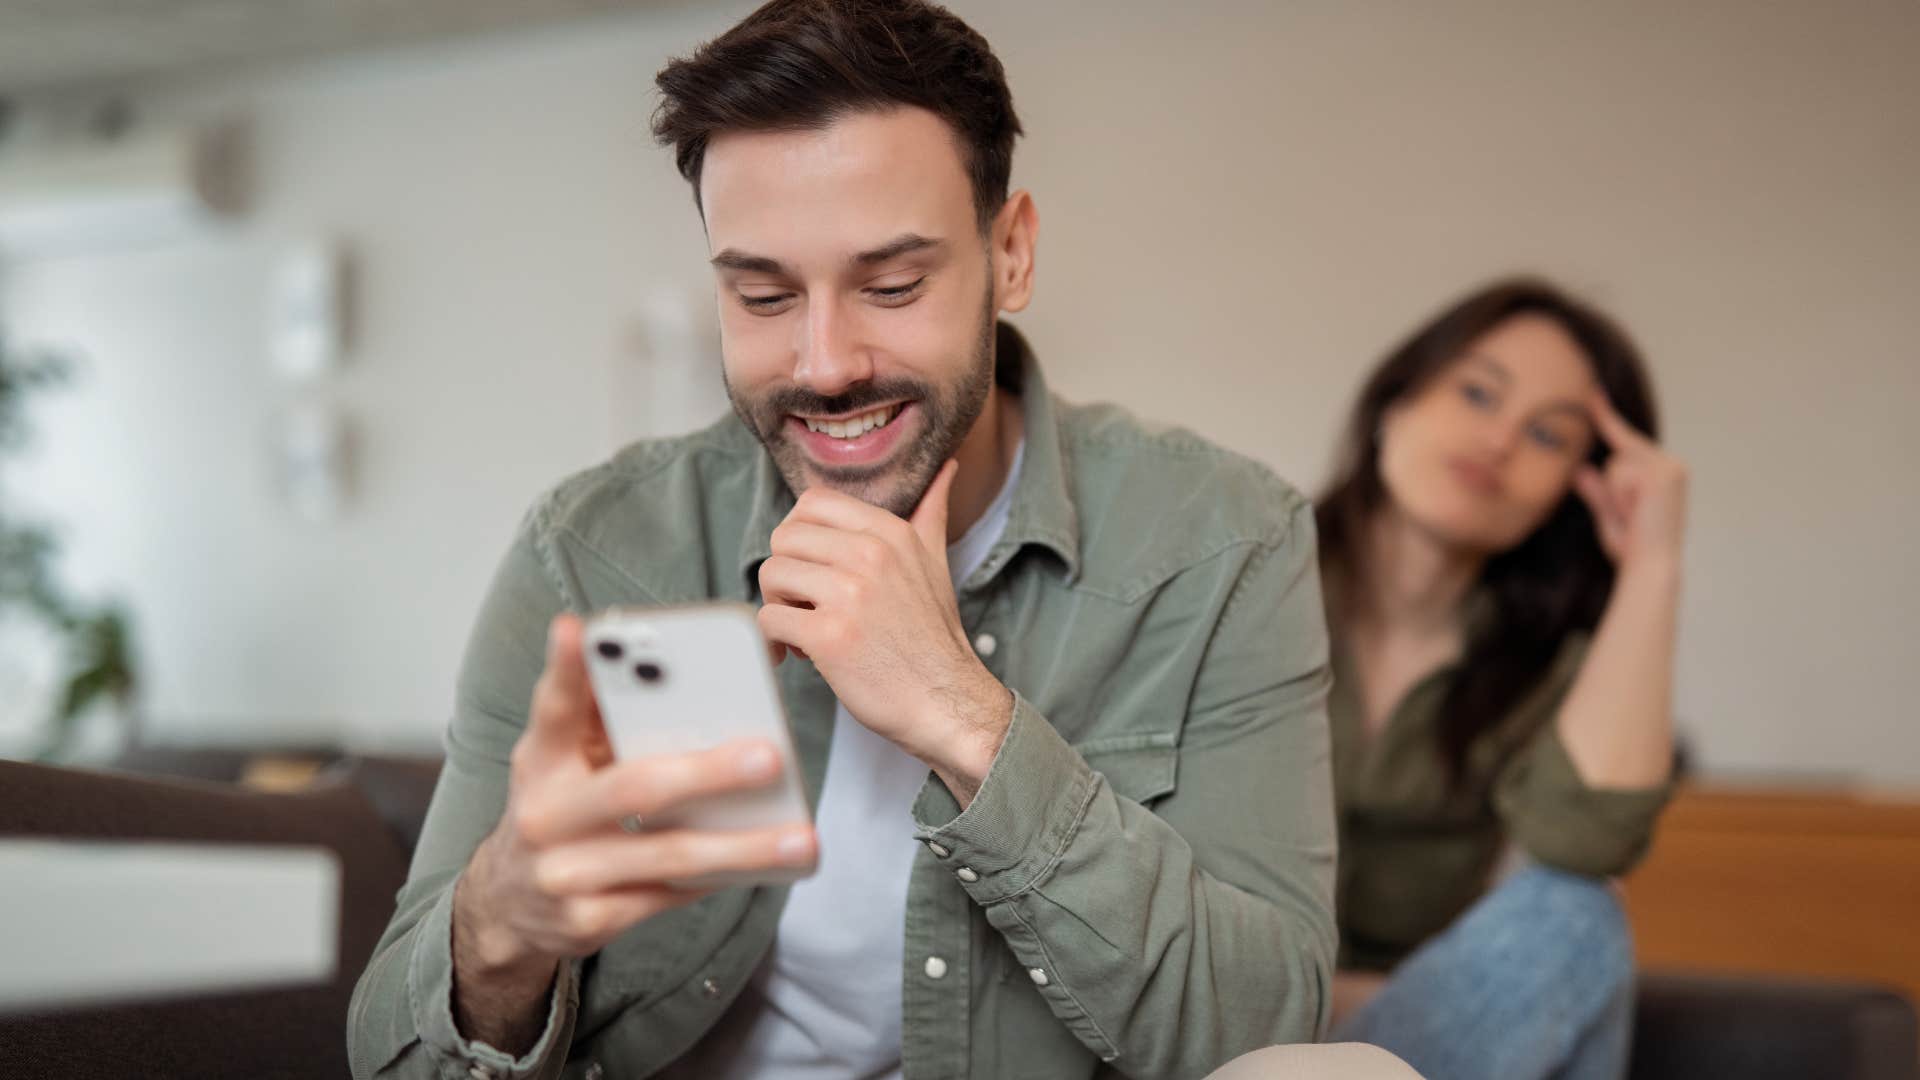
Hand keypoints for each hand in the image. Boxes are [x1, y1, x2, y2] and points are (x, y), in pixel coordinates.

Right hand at [454, 615, 817, 983]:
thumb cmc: (560, 808)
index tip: (579, 629)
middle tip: (770, 756)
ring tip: (799, 838)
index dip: (565, 668)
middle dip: (708, 773)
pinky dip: (719, 878)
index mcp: (540, 758)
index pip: (553, 706)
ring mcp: (564, 872)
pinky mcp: (588, 920)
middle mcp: (544, 813)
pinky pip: (669, 896)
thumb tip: (685, 675)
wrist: (509, 903)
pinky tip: (763, 867)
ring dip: (741, 846)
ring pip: (667, 854)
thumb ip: (605, 718)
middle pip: (634, 787)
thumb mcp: (562, 759)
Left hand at [756, 461, 1012, 792]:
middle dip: (786, 574)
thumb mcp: (936, 563)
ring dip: (778, 606)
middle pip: (783, 538)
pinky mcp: (829, 635)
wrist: (946, 701)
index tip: (813, 568)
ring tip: (805, 629)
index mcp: (890, 533)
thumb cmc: (934, 638)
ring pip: (771, 575)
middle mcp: (870, 555)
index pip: (811, 503)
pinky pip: (768, 619)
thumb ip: (931, 512)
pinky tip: (800, 654)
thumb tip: (946, 466)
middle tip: (806, 604)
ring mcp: (849, 594)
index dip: (800, 536)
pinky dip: (775, 640)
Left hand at [1573, 393, 1688, 570]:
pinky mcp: (1664, 472)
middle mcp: (1671, 465)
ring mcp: (1669, 467)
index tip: (1591, 391)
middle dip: (1613, 487)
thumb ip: (1596, 491)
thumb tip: (1581, 469)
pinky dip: (1620, 494)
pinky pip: (1620, 472)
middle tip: (1631, 516)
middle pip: (1618, 453)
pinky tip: (1636, 511)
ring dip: (1615, 493)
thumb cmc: (1632, 549)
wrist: (1651, 567)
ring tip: (1634, 516)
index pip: (1627, 441)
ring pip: (1616, 463)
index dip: (1606, 417)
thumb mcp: (1608, 516)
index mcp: (1664, 472)